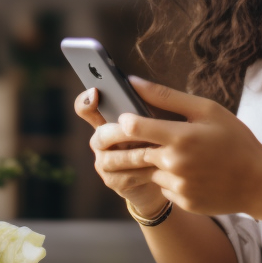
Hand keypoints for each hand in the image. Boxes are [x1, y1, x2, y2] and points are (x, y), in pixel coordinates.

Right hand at [75, 87, 169, 214]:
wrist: (176, 174)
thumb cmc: (167, 139)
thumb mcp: (163, 117)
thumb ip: (149, 100)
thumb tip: (134, 81)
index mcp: (108, 119)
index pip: (85, 107)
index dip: (86, 101)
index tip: (95, 93)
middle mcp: (102, 140)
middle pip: (100, 135)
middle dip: (121, 134)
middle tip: (139, 130)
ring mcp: (105, 162)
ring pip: (111, 159)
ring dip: (136, 154)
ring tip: (158, 149)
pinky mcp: (114, 182)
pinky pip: (123, 177)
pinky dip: (142, 172)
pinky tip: (159, 168)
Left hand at [117, 77, 261, 216]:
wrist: (258, 182)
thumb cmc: (235, 140)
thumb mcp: (207, 110)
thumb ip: (167, 97)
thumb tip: (132, 82)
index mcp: (180, 137)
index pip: (132, 128)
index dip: (126, 122)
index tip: (130, 119)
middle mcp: (174, 164)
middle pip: (135, 151)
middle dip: (138, 143)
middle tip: (154, 138)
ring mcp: (178, 186)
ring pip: (148, 171)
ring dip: (155, 163)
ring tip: (182, 155)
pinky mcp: (182, 202)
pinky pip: (163, 187)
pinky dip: (169, 179)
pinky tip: (191, 173)